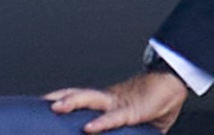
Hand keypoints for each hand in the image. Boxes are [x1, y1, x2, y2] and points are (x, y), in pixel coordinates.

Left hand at [47, 70, 188, 133]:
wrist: (174, 82)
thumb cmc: (157, 100)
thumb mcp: (137, 121)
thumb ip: (126, 130)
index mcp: (108, 102)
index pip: (81, 98)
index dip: (64, 99)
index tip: (44, 104)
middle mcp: (109, 99)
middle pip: (79, 95)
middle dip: (59, 98)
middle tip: (39, 103)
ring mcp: (119, 103)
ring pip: (91, 99)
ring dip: (72, 101)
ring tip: (55, 107)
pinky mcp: (133, 110)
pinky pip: (115, 117)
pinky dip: (101, 122)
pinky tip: (89, 128)